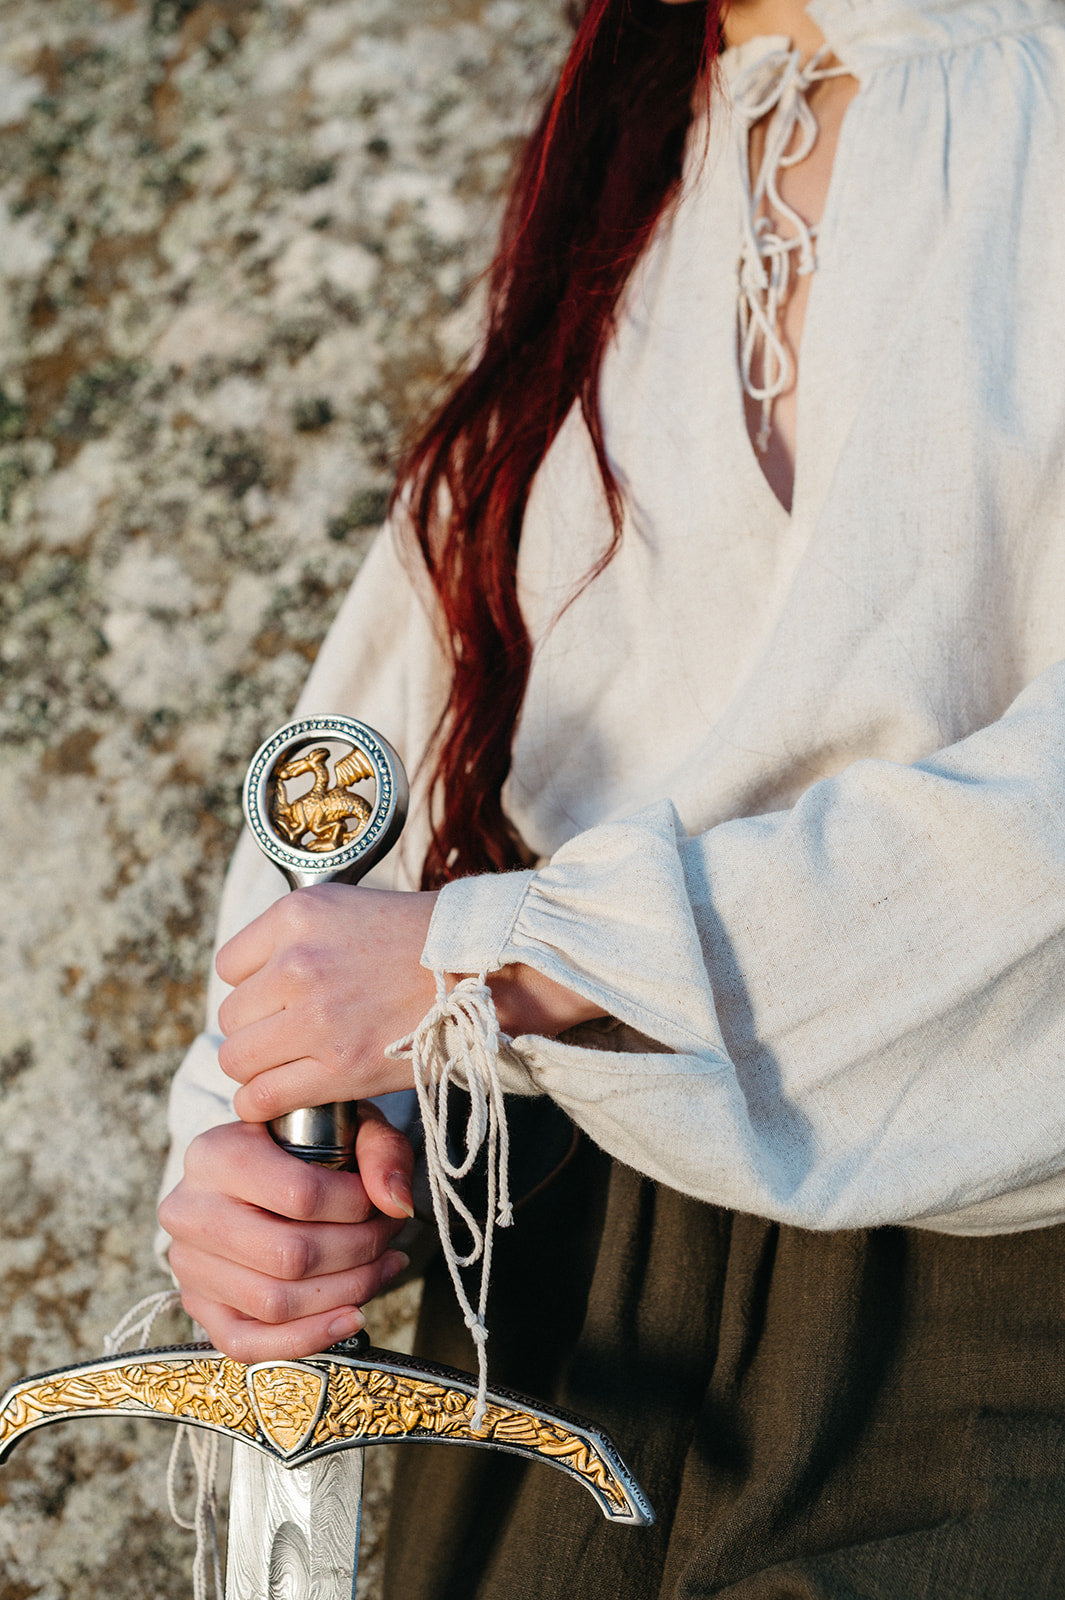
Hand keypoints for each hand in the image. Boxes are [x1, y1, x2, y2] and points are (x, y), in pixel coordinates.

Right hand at [158, 1107, 414, 1361]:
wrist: (252, 1165)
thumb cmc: (300, 1144)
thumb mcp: (343, 1124)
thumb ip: (378, 1150)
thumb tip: (397, 1203)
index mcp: (214, 1154)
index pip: (300, 1195)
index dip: (358, 1208)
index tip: (382, 1204)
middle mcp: (188, 1210)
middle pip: (291, 1256)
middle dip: (359, 1252)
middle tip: (389, 1236)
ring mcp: (188, 1264)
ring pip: (275, 1304)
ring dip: (346, 1293)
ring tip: (382, 1266)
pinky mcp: (197, 1306)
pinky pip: (248, 1344)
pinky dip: (308, 1337)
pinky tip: (352, 1315)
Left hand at [216, 884, 438, 1123]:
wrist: (481, 969)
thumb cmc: (417, 940)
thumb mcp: (345, 908)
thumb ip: (294, 937)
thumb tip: (254, 979)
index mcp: (297, 917)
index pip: (229, 965)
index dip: (252, 984)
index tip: (278, 995)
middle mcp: (298, 963)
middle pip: (230, 1016)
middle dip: (256, 1028)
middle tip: (288, 1034)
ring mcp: (316, 1018)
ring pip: (236, 1058)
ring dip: (258, 1066)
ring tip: (287, 1064)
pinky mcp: (339, 1068)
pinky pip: (262, 1096)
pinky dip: (262, 1102)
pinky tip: (282, 1094)